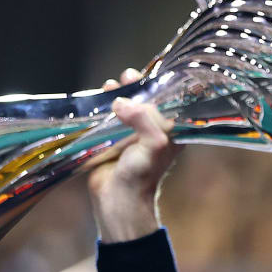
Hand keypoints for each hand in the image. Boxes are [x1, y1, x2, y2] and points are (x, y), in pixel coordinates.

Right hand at [87, 68, 179, 242]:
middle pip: (146, 100)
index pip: (169, 102)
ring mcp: (132, 134)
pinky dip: (106, 104)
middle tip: (127, 76)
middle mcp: (153, 130)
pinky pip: (111, 115)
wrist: (118, 198)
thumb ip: (143, 119)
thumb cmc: (142, 174)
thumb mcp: (154, 144)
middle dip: (137, 86)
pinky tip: (102, 94)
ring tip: (111, 84)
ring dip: (119, 92)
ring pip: (127, 105)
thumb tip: (120, 103)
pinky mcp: (113, 138)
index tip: (150, 74)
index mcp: (169, 132)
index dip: (161, 86)